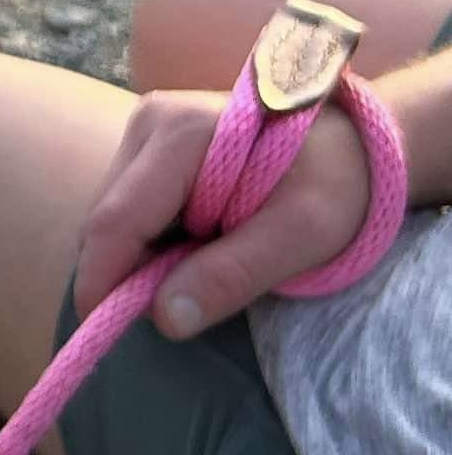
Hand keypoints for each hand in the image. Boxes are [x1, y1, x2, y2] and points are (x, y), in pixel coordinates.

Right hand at [72, 86, 372, 338]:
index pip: (116, 220)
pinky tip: (195, 244)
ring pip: (112, 212)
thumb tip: (163, 320)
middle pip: (107, 218)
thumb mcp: (302, 235)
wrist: (354, 140)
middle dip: (126, 272)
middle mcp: (151, 120)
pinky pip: (129, 203)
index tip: (102, 334)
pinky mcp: (151, 140)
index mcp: (181, 133)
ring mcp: (147, 126)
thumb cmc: (337, 183)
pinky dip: (151, 239)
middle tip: (180, 307)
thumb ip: (232, 275)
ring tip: (202, 268)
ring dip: (142, 256)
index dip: (101, 281)